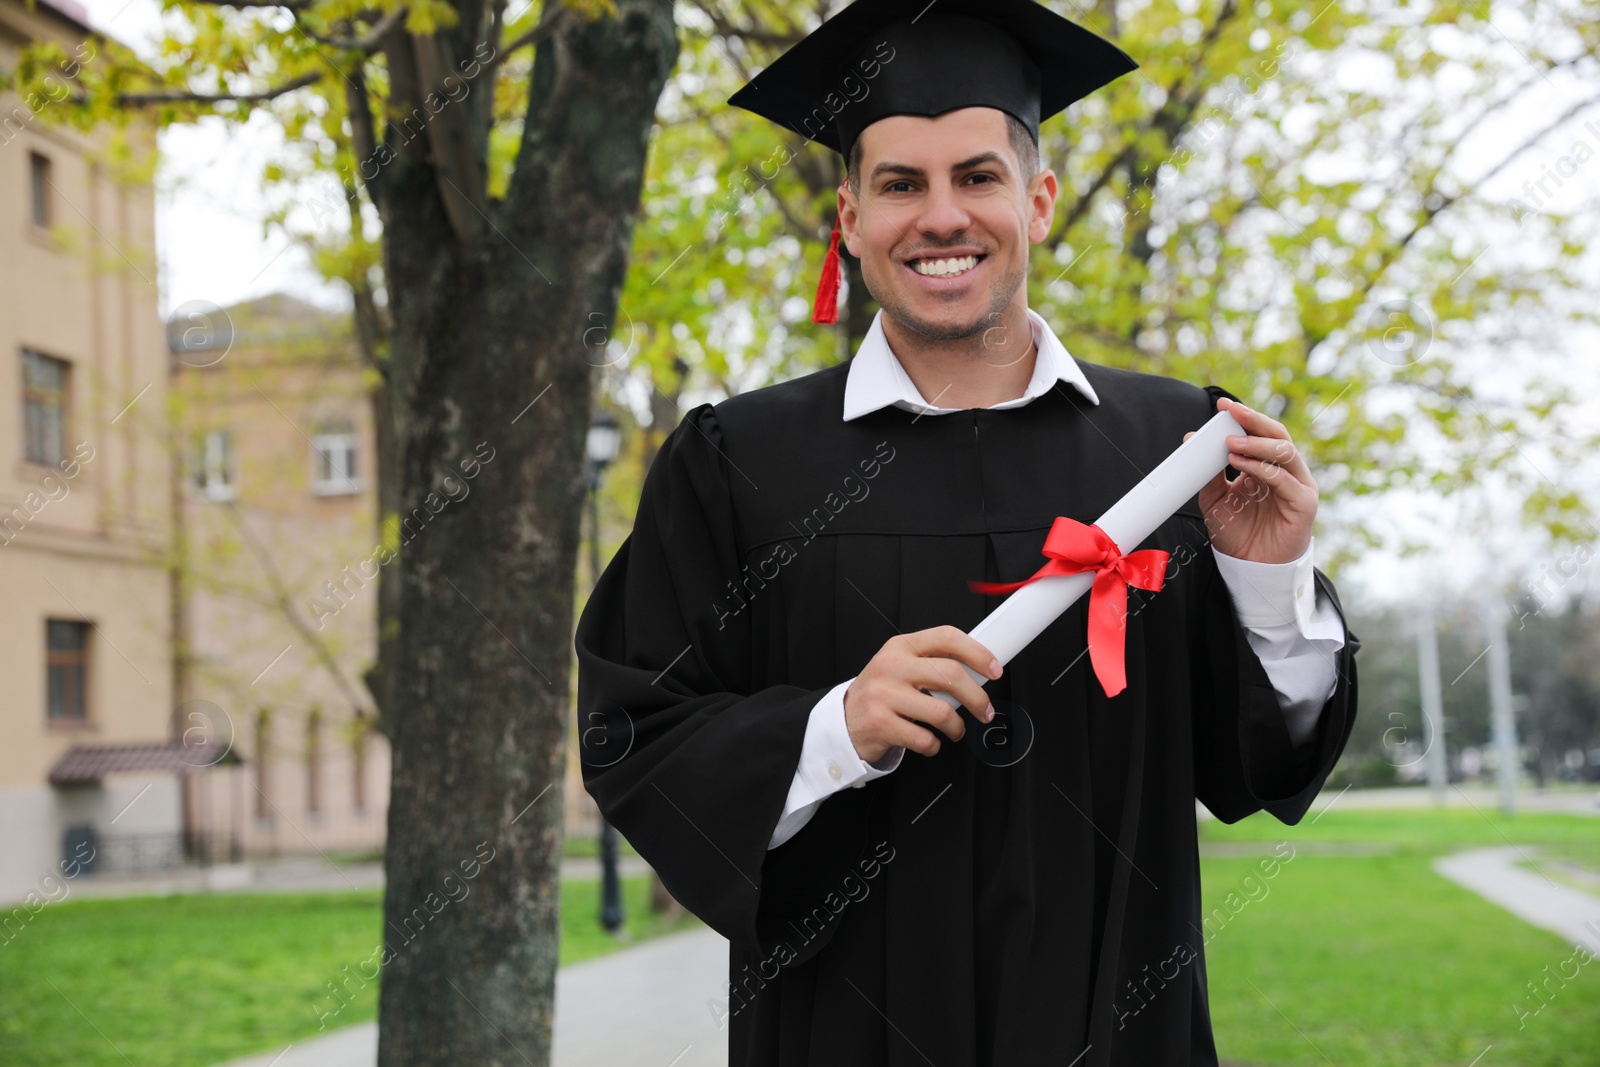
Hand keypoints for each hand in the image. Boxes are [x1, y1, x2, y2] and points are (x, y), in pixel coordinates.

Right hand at [843, 625, 999, 762]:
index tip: (994, 669)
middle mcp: (891, 666)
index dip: (977, 652)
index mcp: (901, 646)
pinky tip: (928, 742)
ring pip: (942, 712)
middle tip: (984, 710)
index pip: (947, 637)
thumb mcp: (902, 667)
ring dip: (956, 727)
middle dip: (977, 697)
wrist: (844, 721)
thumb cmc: (882, 694)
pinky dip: (934, 745)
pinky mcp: (880, 723)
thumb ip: (933, 663)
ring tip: (953, 729)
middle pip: (951, 675)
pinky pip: (925, 739)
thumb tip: (978, 670)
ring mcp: (884, 695)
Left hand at [1184, 396, 1316, 563]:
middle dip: (1252, 421)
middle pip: (1276, 435)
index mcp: (1266, 466)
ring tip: (1230, 442)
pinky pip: (1285, 480)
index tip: (1222, 407)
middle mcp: (1285, 471)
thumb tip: (1191, 440)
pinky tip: (1240, 464)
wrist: (1250, 568)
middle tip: (1230, 411)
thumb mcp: (1215, 499)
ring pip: (1283, 452)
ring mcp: (1298, 485)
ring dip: (1256, 444)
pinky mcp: (1304, 503)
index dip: (1243, 419)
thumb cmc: (1238, 533)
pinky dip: (1262, 468)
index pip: (1259, 434)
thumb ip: (1208, 472)